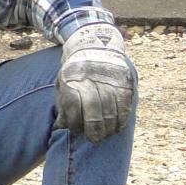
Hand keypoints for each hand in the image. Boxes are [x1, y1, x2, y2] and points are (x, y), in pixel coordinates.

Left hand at [54, 25, 134, 142]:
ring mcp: (109, 79)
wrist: (95, 46)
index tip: (75, 130)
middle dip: (93, 129)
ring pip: (111, 108)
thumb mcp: (62, 82)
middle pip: (93, 108)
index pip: (72, 104)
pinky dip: (122, 119)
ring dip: (109, 127)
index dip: (74, 121)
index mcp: (71, 77)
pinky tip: (117, 127)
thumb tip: (60, 126)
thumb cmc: (76, 73)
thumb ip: (62, 103)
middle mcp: (90, 77)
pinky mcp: (124, 81)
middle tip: (93, 139)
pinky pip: (125, 104)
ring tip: (105, 135)